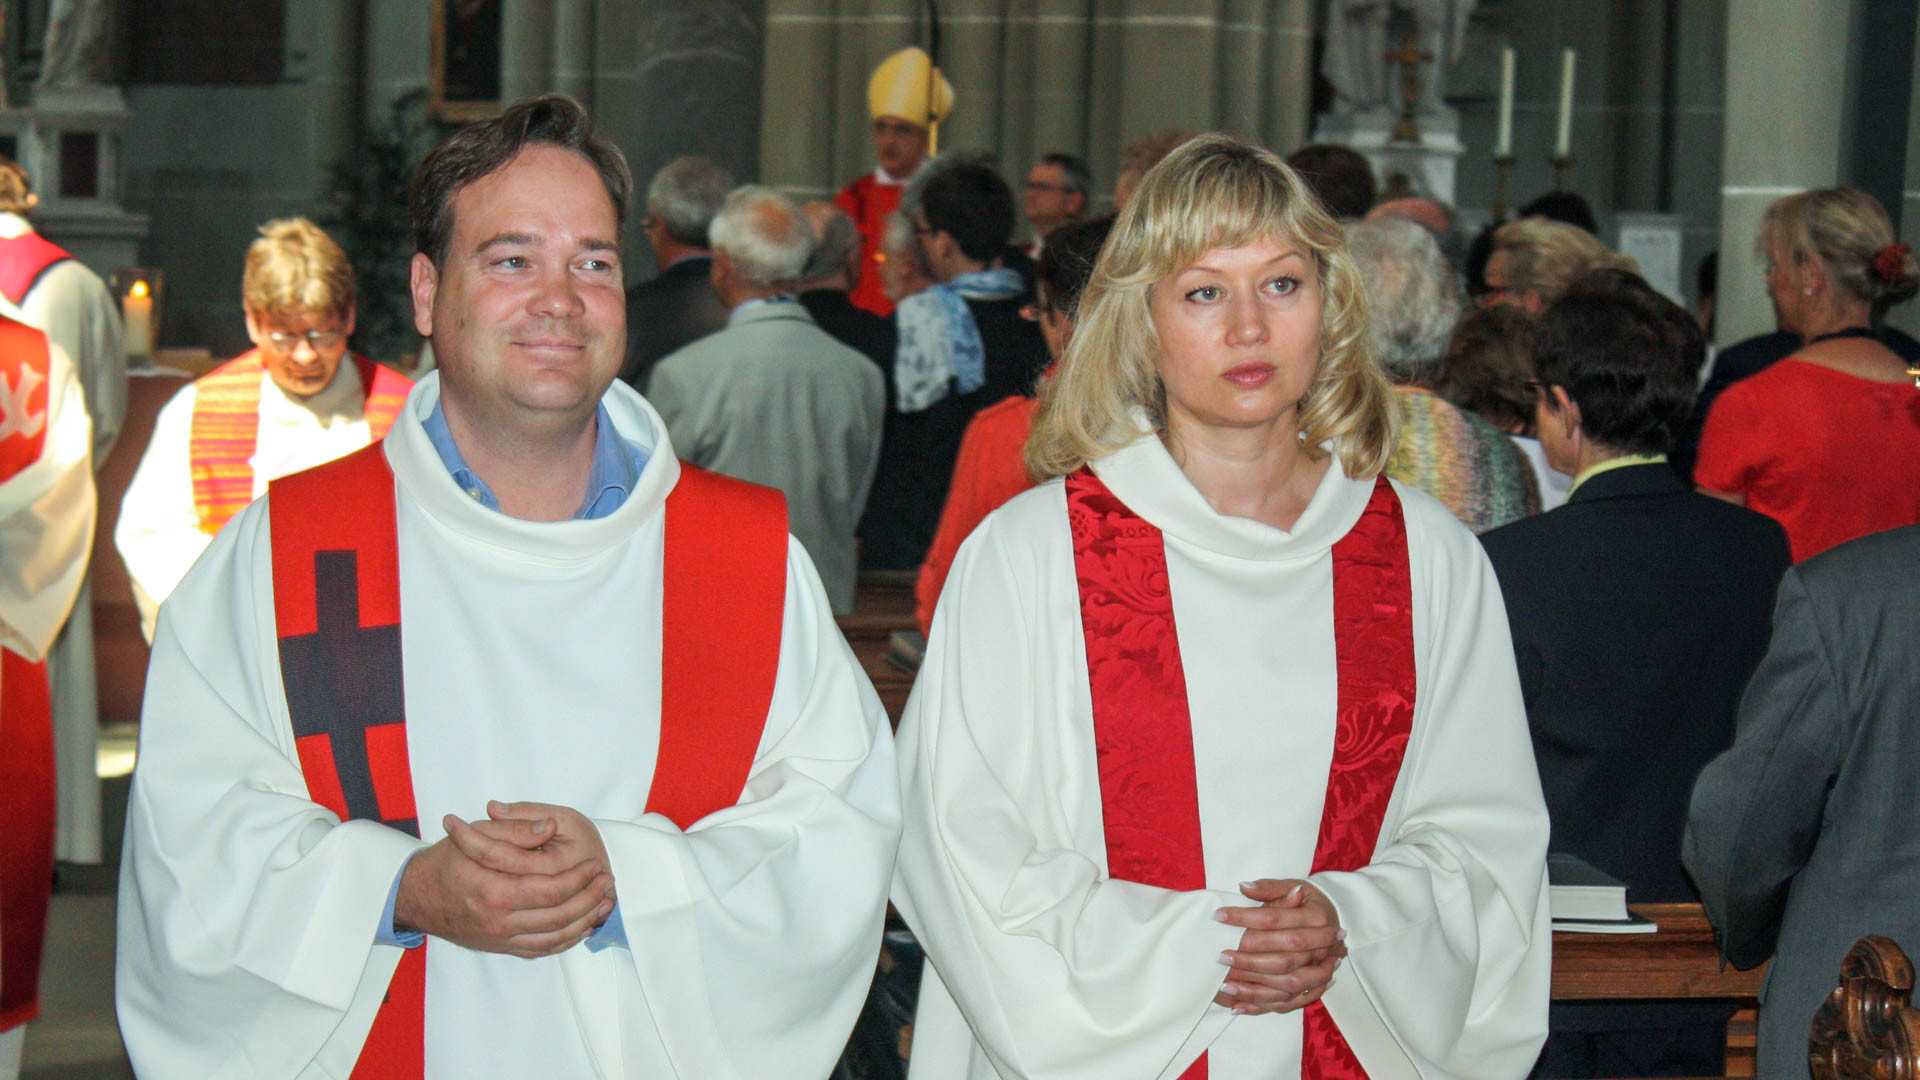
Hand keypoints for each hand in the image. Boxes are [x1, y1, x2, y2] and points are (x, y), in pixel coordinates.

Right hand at [394, 812, 613, 957]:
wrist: (418, 896)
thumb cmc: (447, 861)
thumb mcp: (476, 834)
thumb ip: (515, 829)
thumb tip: (550, 826)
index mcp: (494, 890)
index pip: (551, 888)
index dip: (579, 877)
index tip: (595, 863)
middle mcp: (499, 920)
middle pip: (559, 915)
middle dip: (589, 898)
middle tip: (607, 880)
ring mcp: (501, 938)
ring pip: (555, 937)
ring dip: (585, 920)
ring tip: (604, 901)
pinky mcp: (502, 947)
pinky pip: (542, 949)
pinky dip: (567, 939)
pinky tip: (582, 924)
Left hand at [1211, 879, 1344, 1014]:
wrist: (1331, 924)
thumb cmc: (1306, 901)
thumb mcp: (1291, 885)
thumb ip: (1268, 888)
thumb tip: (1244, 887)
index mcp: (1316, 917)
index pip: (1275, 920)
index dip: (1245, 918)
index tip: (1218, 916)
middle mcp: (1322, 948)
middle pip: (1283, 958)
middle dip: (1249, 959)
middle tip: (1220, 956)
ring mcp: (1320, 971)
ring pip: (1286, 985)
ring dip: (1254, 988)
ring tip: (1224, 984)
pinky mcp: (1313, 989)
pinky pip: (1288, 1004)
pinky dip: (1262, 1006)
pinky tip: (1237, 1006)